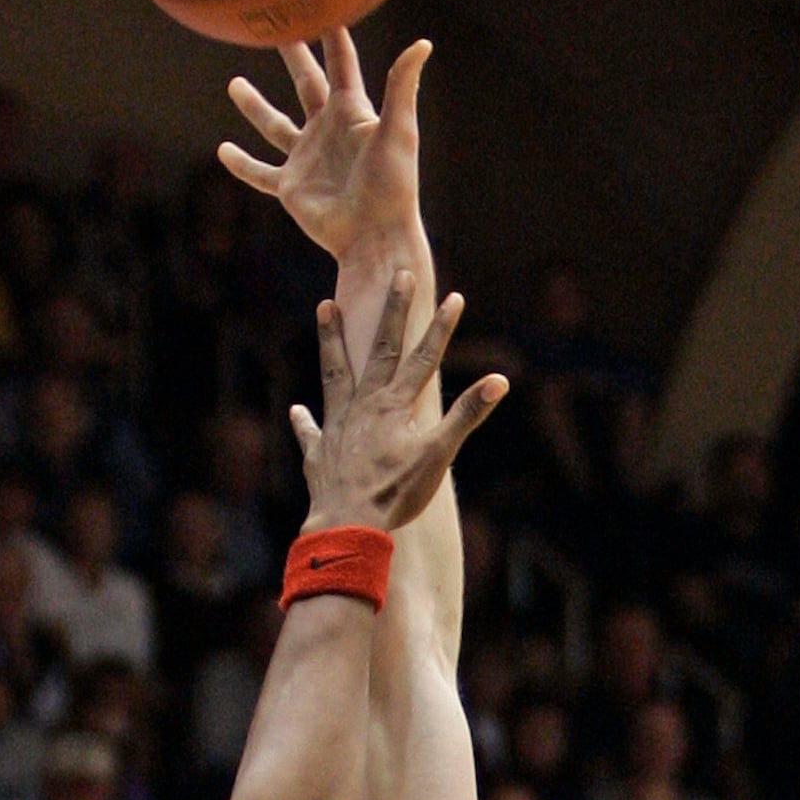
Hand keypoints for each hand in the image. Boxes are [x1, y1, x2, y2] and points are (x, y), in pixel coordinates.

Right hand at [219, 26, 426, 262]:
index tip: (320, 2)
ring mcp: (306, 158)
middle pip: (305, 83)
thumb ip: (403, 87)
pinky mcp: (290, 187)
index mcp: (352, 112)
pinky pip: (260, 172)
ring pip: (274, 124)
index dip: (332, 34)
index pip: (340, 64)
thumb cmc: (393, 186)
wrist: (374, 236)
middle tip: (274, 25)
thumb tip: (421, 43)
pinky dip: (241, 164)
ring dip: (254, 105)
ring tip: (234, 82)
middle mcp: (327, 130)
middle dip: (292, 54)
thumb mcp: (400, 132)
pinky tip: (223, 151)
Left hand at [291, 274, 506, 534]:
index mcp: (395, 404)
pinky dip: (307, 421)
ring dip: (332, 339)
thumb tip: (500, 380)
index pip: (423, 357)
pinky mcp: (320, 452)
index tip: (454, 297)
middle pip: (380, 349)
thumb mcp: (439, 454)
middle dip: (393, 311)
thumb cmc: (396, 492)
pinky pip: (311, 432)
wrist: (347, 524)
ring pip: (335, 372)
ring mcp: (339, 425)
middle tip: (398, 275)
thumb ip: (466, 415)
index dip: (441, 328)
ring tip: (326, 307)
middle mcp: (364, 405)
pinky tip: (300, 410)